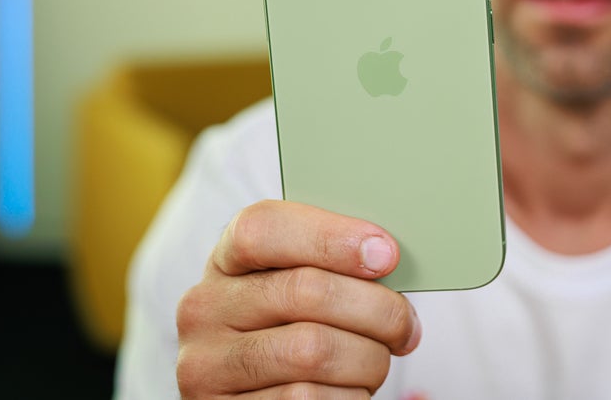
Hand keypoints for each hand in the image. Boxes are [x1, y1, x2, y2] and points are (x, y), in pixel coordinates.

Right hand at [175, 199, 420, 397]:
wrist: (253, 392)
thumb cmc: (292, 327)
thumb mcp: (294, 284)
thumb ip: (328, 264)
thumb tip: (385, 255)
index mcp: (226, 261)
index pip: (263, 228)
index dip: (330, 237)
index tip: (385, 254)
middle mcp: (205, 309)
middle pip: (305, 291)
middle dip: (376, 310)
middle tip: (405, 326)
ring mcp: (208, 365)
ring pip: (313, 351)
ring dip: (368, 360)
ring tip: (378, 360)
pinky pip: (307, 399)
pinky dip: (348, 396)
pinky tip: (351, 389)